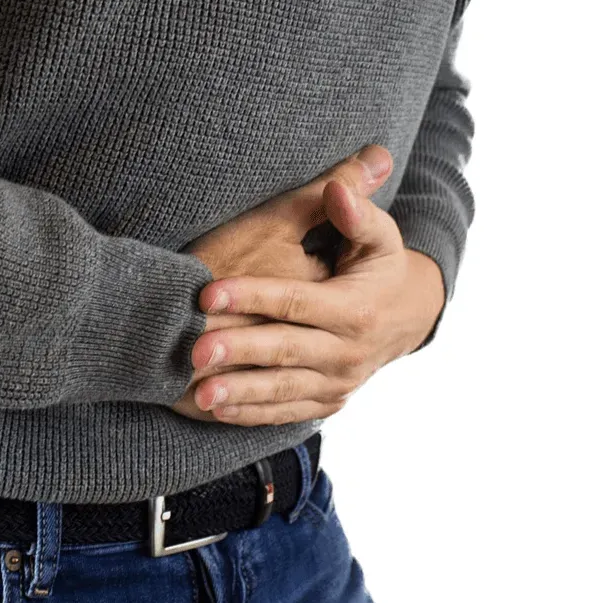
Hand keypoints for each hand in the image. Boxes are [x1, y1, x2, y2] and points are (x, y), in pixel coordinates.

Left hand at [185, 173, 444, 425]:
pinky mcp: (327, 402)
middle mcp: (348, 352)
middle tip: (193, 351)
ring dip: (239, 393)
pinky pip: (286, 412)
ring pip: (282, 390)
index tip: (207, 293)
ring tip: (199, 393)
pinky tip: (217, 410)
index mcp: (355, 310)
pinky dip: (252, 414)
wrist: (408, 318)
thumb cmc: (379, 267)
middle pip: (284, 350)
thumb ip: (356, 213)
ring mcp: (338, 383)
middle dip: (238, 352)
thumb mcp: (380, 237)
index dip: (252, 295)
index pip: (296, 302)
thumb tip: (338, 188)